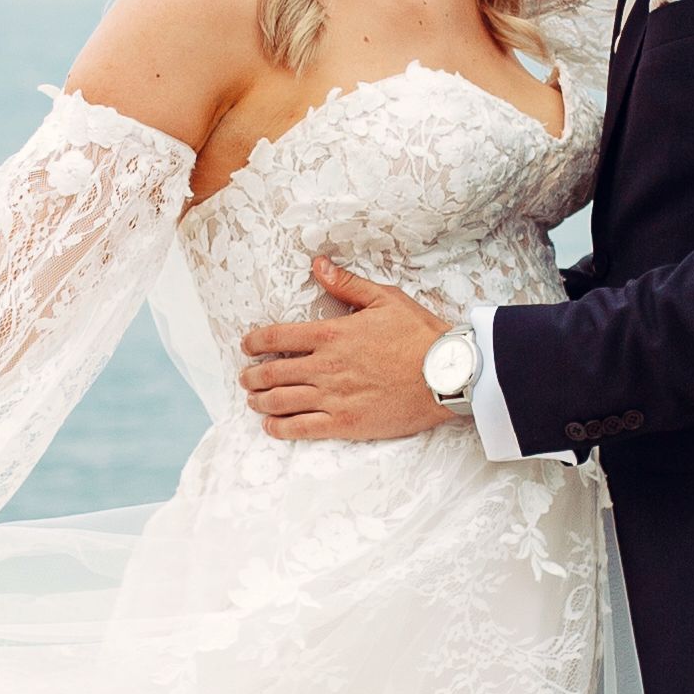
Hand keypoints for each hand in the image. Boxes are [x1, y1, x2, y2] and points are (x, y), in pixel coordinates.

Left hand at [240, 262, 449, 444]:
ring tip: (254, 400)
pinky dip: (279, 428)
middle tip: (246, 377)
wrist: (447, 375)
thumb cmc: (420, 335)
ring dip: (260, 400)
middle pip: (272, 372)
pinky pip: (301, 429)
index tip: (247, 345)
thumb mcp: (385, 299)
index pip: (277, 337)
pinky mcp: (346, 424)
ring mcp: (333, 397)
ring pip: (280, 401)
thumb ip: (347, 284)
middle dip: (252, 375)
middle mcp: (325, 367)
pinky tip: (271, 426)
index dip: (254, 341)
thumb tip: (318, 265)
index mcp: (331, 334)